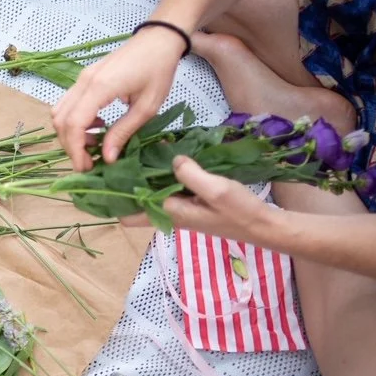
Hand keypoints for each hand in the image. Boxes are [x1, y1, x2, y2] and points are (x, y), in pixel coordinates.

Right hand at [51, 26, 188, 170]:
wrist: (158, 40)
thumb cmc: (158, 70)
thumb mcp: (147, 106)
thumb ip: (124, 132)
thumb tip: (108, 158)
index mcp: (99, 88)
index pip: (74, 124)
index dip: (76, 150)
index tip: (87, 167)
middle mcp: (84, 82)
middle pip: (60, 120)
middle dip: (70, 146)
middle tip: (89, 162)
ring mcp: (81, 78)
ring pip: (59, 112)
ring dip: (70, 133)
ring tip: (94, 144)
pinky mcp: (84, 78)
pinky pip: (68, 103)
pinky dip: (75, 120)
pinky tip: (97, 125)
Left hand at [123, 155, 275, 242]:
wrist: (263, 225)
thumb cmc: (239, 211)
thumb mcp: (216, 190)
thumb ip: (191, 175)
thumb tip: (173, 160)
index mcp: (171, 213)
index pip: (128, 215)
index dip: (116, 198)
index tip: (112, 172)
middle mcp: (171, 213)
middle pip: (137, 202)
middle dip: (129, 182)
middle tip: (127, 154)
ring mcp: (182, 209)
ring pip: (154, 193)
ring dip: (148, 176)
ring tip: (145, 150)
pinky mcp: (193, 202)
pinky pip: (171, 188)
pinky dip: (167, 175)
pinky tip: (171, 157)